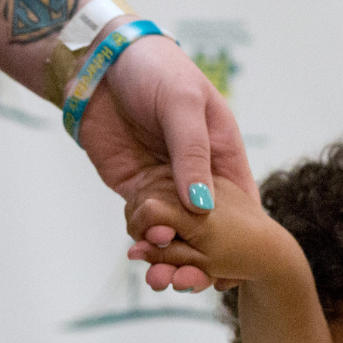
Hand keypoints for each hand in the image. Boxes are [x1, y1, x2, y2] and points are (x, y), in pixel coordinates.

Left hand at [78, 36, 258, 290]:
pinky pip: (141, 218)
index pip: (241, 201)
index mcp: (222, 151)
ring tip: (163, 275)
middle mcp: (197, 171)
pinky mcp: (133, 184)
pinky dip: (141, 236)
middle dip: (202, 255)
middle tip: (193, 281)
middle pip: (207, 223)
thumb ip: (192, 155)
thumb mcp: (182, 106)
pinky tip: (138, 251)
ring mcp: (164, 180)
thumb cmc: (153, 70)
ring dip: (169, 251)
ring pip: (173, 227)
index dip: (244, 236)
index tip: (240, 268)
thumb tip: (201, 207)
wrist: (98, 61)